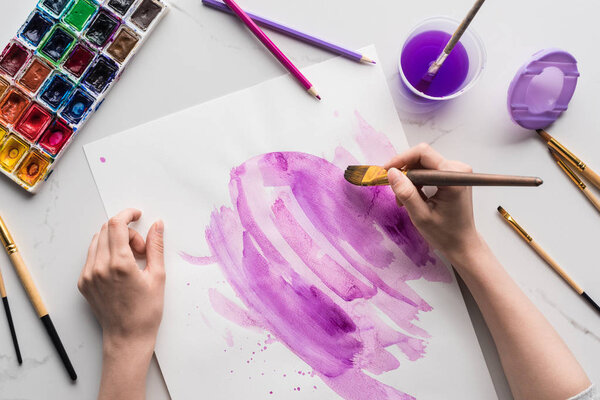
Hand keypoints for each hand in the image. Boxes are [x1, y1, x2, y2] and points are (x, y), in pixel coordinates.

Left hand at [78, 209, 164, 349]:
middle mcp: (99, 267)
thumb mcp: (158, 276)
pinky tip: (120, 268)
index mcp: (119, 264)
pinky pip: (92, 256)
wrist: (127, 337)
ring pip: (97, 241)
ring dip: (115, 240)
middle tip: (141, 249)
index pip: (117, 225)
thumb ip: (155, 247)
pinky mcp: (83, 282)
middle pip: (107, 230)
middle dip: (126, 231)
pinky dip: (106, 253)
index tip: (137, 214)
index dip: (128, 214)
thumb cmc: (146, 311)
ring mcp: (88, 275)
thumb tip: (157, 225)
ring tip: (131, 259)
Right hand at [384, 143, 480, 261]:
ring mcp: (456, 172)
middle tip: (393, 190)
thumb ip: (406, 193)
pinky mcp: (452, 177)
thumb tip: (392, 173)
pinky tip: (413, 197)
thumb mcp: (420, 215)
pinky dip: (417, 182)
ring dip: (409, 179)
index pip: (423, 153)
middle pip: (422, 158)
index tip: (386, 171)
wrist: (462, 244)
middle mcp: (458, 169)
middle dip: (404, 172)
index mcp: (453, 177)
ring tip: (403, 200)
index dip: (401, 159)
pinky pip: (428, 171)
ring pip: (423, 165)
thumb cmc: (446, 233)